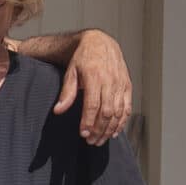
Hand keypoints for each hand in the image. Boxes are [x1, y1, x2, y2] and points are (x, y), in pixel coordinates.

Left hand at [52, 28, 131, 145]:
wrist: (100, 43)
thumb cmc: (83, 58)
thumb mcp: (70, 72)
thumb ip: (66, 93)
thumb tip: (58, 110)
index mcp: (95, 77)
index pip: (93, 105)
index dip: (88, 121)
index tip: (83, 134)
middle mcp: (111, 81)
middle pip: (107, 111)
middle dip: (99, 129)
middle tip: (91, 141)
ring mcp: (121, 84)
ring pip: (118, 112)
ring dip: (110, 129)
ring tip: (100, 140)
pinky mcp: (127, 86)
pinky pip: (127, 107)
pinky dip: (122, 121)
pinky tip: (115, 131)